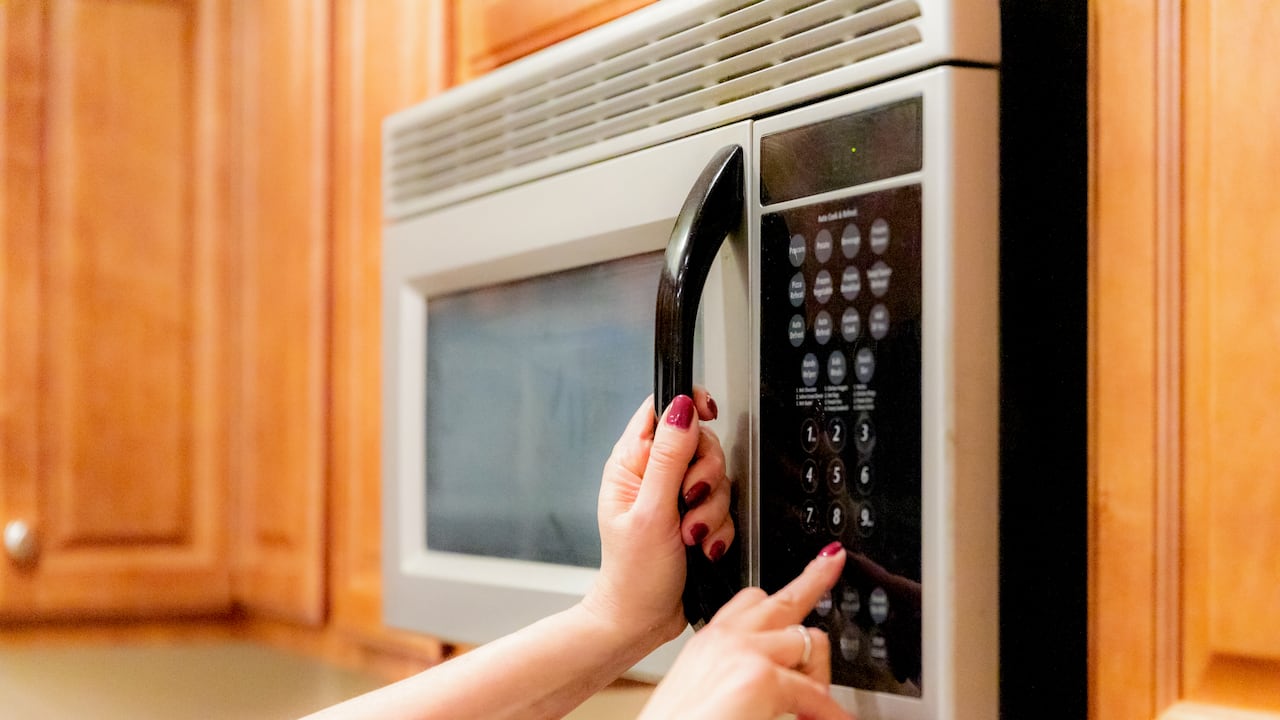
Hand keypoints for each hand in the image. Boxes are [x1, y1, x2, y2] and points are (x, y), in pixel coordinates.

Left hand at [583, 390, 732, 650]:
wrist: (642, 621)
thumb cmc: (633, 574)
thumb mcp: (651, 512)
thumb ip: (668, 458)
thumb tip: (681, 408)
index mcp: (631, 464)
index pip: (661, 408)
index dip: (688, 404)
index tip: (708, 415)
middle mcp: (653, 475)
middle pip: (701, 442)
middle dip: (706, 474)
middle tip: (690, 500)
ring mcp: (676, 497)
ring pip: (718, 477)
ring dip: (712, 510)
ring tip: (692, 536)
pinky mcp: (696, 517)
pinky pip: (725, 507)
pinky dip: (719, 528)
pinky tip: (704, 547)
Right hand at [637, 543, 854, 719]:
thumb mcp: (707, 687)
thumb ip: (738, 669)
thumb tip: (781, 674)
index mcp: (710, 640)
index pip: (753, 598)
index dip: (786, 584)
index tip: (808, 563)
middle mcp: (726, 637)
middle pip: (785, 601)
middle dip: (814, 580)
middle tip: (831, 563)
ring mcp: (744, 651)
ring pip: (809, 643)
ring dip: (818, 675)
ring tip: (811, 707)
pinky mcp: (760, 677)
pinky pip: (815, 693)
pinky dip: (827, 714)